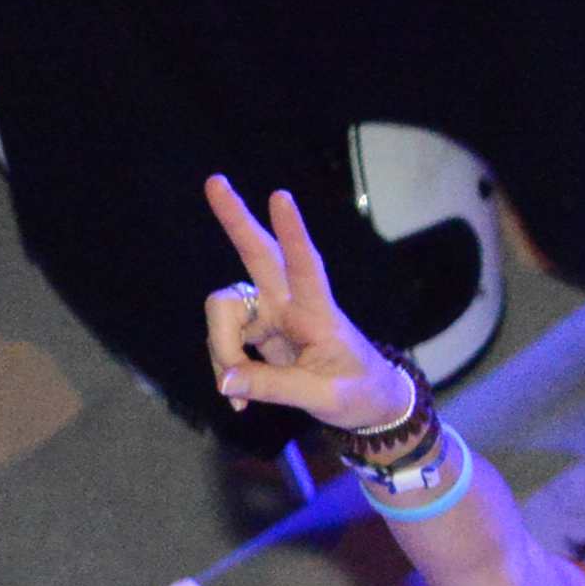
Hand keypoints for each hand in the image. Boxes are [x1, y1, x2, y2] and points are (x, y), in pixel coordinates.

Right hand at [196, 175, 415, 435]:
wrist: (370, 404)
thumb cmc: (359, 393)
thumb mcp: (324, 399)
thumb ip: (274, 388)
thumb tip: (225, 382)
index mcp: (319, 312)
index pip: (306, 266)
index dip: (292, 233)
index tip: (281, 196)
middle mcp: (291, 303)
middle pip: (259, 253)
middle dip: (236, 220)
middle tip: (214, 181)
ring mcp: (272, 313)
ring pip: (225, 311)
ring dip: (222, 349)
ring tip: (239, 395)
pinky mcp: (258, 330)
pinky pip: (225, 340)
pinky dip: (226, 368)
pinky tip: (240, 399)